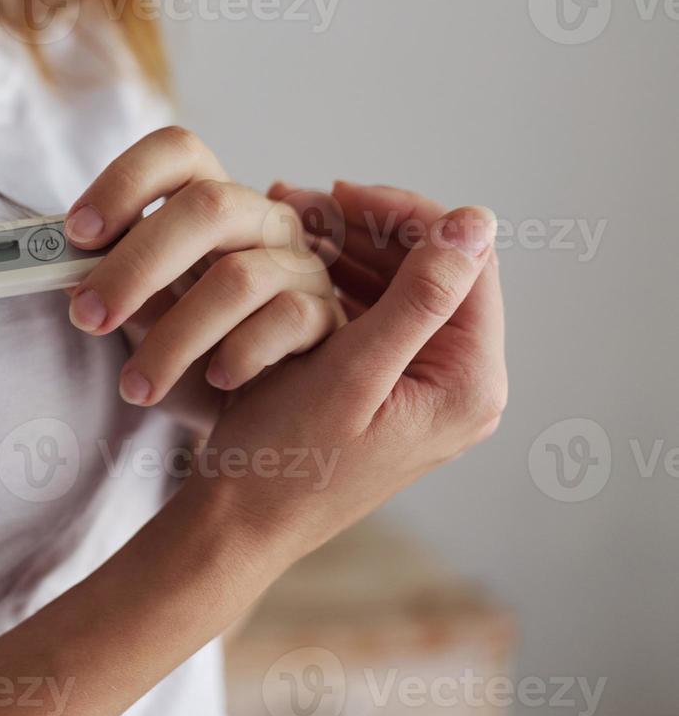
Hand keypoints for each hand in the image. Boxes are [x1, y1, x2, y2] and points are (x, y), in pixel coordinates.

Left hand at [64, 128, 344, 424]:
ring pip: (238, 279)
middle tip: (87, 317)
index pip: (176, 151)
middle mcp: (260, 218)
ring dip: (174, 338)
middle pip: (206, 207)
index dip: (124, 181)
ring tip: (136, 385)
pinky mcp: (324, 314)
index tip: (77, 233)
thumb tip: (61, 276)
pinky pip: (286, 322)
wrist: (253, 401)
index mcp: (209, 198)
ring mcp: (298, 263)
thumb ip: (109, 281)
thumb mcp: (143, 307)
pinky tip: (215, 379)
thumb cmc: (192, 341)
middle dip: (135, 265)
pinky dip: (240, 354)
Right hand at [180, 182, 507, 565]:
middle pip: (437, 272)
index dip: (409, 215)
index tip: (338, 191)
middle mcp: (459, 385)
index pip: (468, 264)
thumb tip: (478, 221)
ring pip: (403, 288)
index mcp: (468, 382)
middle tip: (301, 202)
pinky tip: (294, 260)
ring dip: (353, 249)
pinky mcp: (388, 390)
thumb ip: (419, 298)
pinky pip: (377, 315)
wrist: (238, 524)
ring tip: (289, 222)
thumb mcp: (352, 371)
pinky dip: (341, 282)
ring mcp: (424, 388)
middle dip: (372, 228)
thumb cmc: (287, 458)